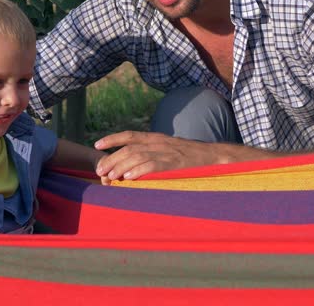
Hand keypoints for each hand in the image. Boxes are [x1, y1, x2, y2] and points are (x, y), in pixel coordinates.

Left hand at [94, 131, 228, 180]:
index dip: (112, 138)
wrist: (216, 158)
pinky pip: (154, 165)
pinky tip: (129, 178)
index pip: (130, 135)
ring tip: (110, 178)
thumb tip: (132, 168)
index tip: (97, 145)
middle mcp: (159, 143)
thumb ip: (153, 155)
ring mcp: (168, 152)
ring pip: (138, 156)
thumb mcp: (170, 151)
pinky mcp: (175, 163)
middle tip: (100, 172)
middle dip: (112, 159)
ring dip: (121, 167)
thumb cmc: (191, 159)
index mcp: (157, 138)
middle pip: (129, 148)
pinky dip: (140, 171)